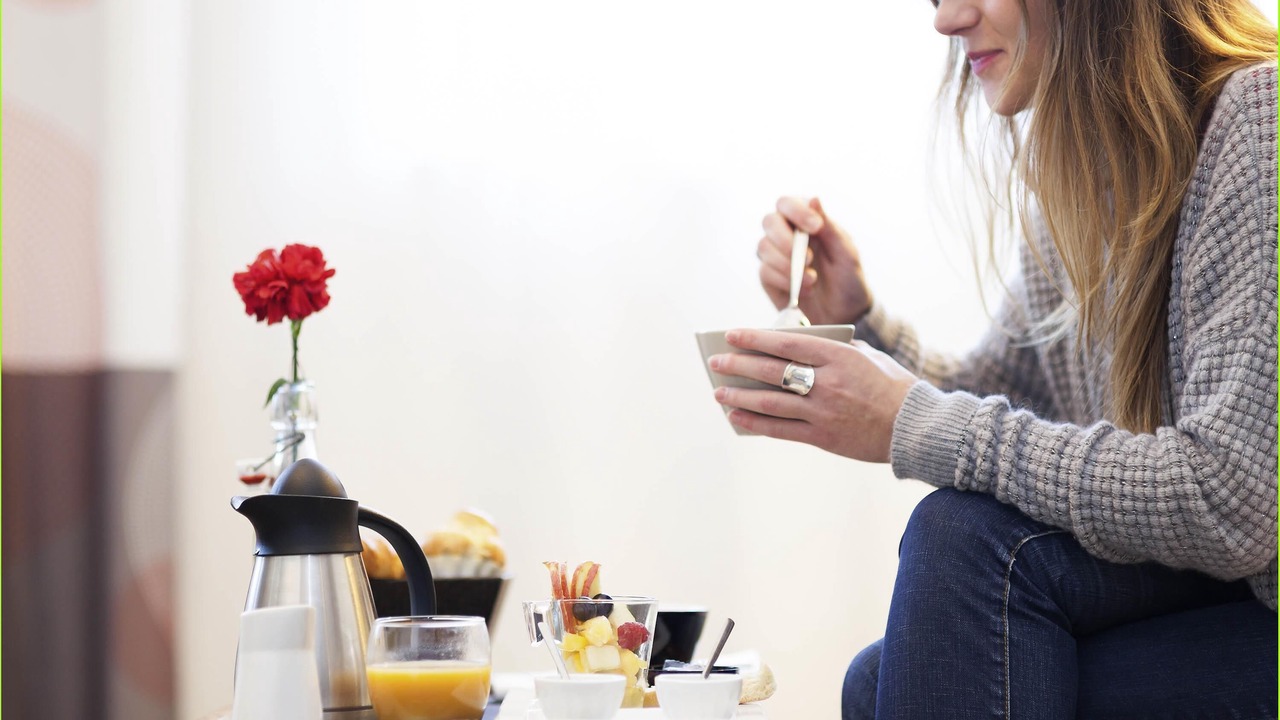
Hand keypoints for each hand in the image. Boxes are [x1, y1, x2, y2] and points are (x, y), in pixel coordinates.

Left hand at [708, 329, 917, 462]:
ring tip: (719, 392)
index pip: (787, 342)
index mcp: (839, 356)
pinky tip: (737, 416)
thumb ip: (835, 348)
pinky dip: (755, 422)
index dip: (755, 338)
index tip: (731, 334)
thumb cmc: (891, 386)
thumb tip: (798, 344)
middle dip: (738, 365)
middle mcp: (828, 383)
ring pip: (770, 402)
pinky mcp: (823, 437)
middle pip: (772, 371)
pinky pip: (781, 430)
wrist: (915, 427)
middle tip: (716, 362)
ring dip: (739, 396)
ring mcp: (823, 412)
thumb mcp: (867, 356)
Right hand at [758, 196, 873, 325]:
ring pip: (764, 247)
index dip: (797, 211)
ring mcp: (775, 255)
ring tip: (812, 280)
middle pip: (769, 221)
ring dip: (788, 265)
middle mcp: (786, 234)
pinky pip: (765, 272)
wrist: (843, 313)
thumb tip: (814, 199)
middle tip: (809, 259)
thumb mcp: (846, 252)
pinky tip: (804, 290)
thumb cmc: (848, 278)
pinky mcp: (768, 276)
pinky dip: (785, 281)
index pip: (787, 203)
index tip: (816, 227)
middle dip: (786, 240)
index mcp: (805, 220)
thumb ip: (829, 226)